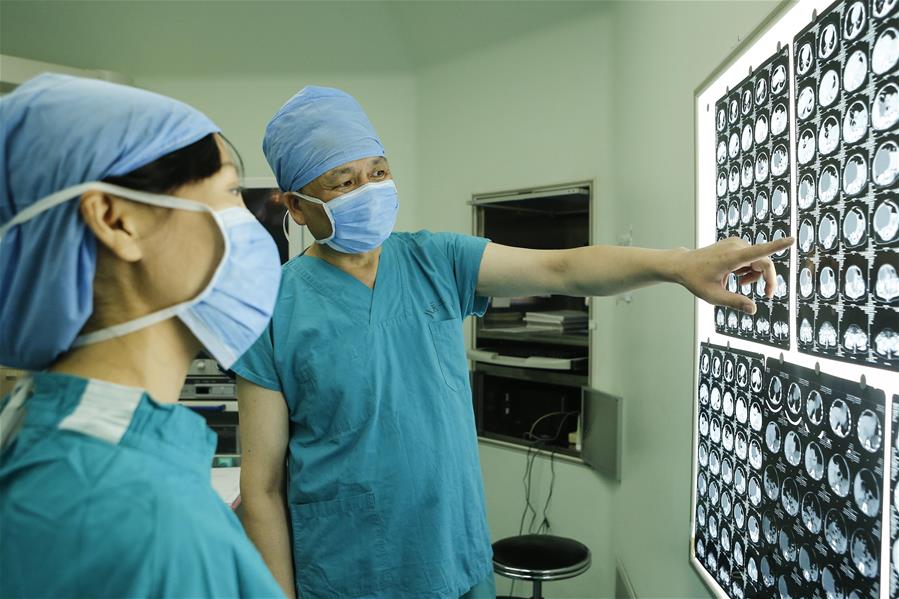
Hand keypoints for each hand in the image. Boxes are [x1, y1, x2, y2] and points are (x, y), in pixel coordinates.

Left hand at [674, 236, 794, 313]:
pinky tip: (736, 275)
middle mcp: (735, 246)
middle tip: (767, 294)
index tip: (791, 240)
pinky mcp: (735, 243)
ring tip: (740, 284)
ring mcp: (735, 243)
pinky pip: (752, 256)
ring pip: (758, 260)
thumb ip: (735, 302)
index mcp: (731, 258)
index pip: (758, 252)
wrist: (683, 265)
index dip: (776, 246)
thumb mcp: (714, 296)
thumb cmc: (696, 280)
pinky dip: (749, 268)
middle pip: (764, 262)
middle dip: (768, 279)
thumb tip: (753, 310)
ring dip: (755, 274)